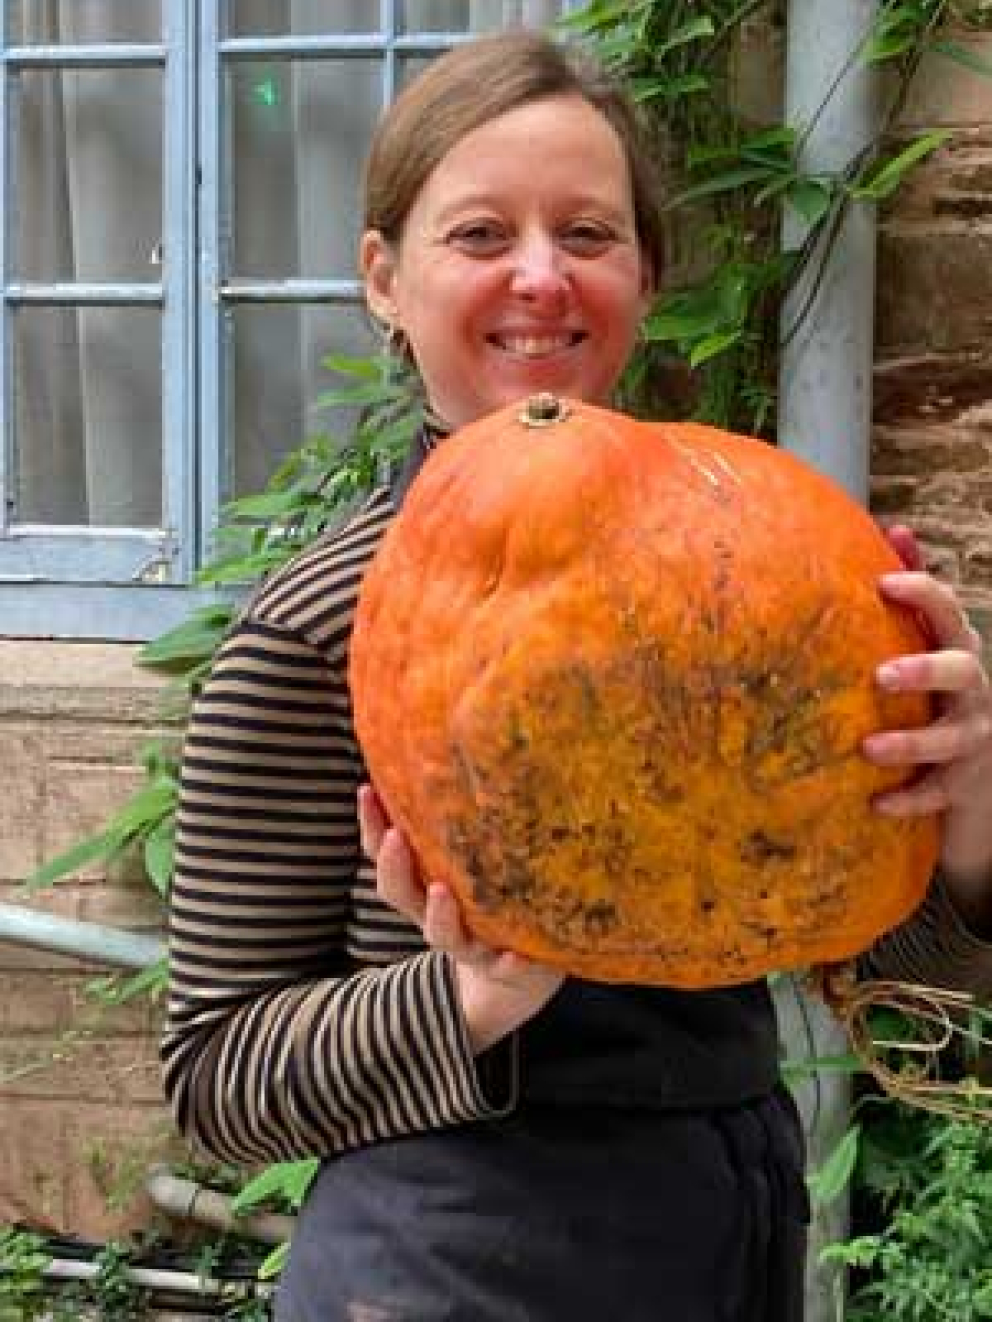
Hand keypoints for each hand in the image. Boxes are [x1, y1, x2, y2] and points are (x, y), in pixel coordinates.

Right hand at [358, 784, 563, 1052]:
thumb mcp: (470, 858)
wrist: (516, 972)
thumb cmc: (490, 897)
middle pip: (401, 894)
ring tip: (442, 892)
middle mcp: (436, 914)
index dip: (371, 826)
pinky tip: (517, 955)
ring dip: (440, 914)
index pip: (384, 853)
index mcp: (422, 882)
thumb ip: (460, 820)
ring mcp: (469, 944)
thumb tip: (457, 744)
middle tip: (395, 838)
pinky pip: (505, 969)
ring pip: (444, 934)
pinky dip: (509, 964)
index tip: (366, 791)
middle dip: (394, 867)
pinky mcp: (505, 967)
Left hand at [863, 525, 991, 926]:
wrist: (982, 778)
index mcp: (960, 651)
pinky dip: (909, 800)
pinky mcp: (964, 786)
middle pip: (961, 671)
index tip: (884, 583)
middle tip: (880, 675)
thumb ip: (916, 596)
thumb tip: (894, 527)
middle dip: (924, 669)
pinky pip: (938, 795)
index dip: (922, 594)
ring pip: (949, 740)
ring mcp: (974, 740)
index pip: (948, 613)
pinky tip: (875, 803)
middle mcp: (974, 692)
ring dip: (909, 743)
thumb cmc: (942, 695)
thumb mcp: (933, 644)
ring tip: (867, 748)